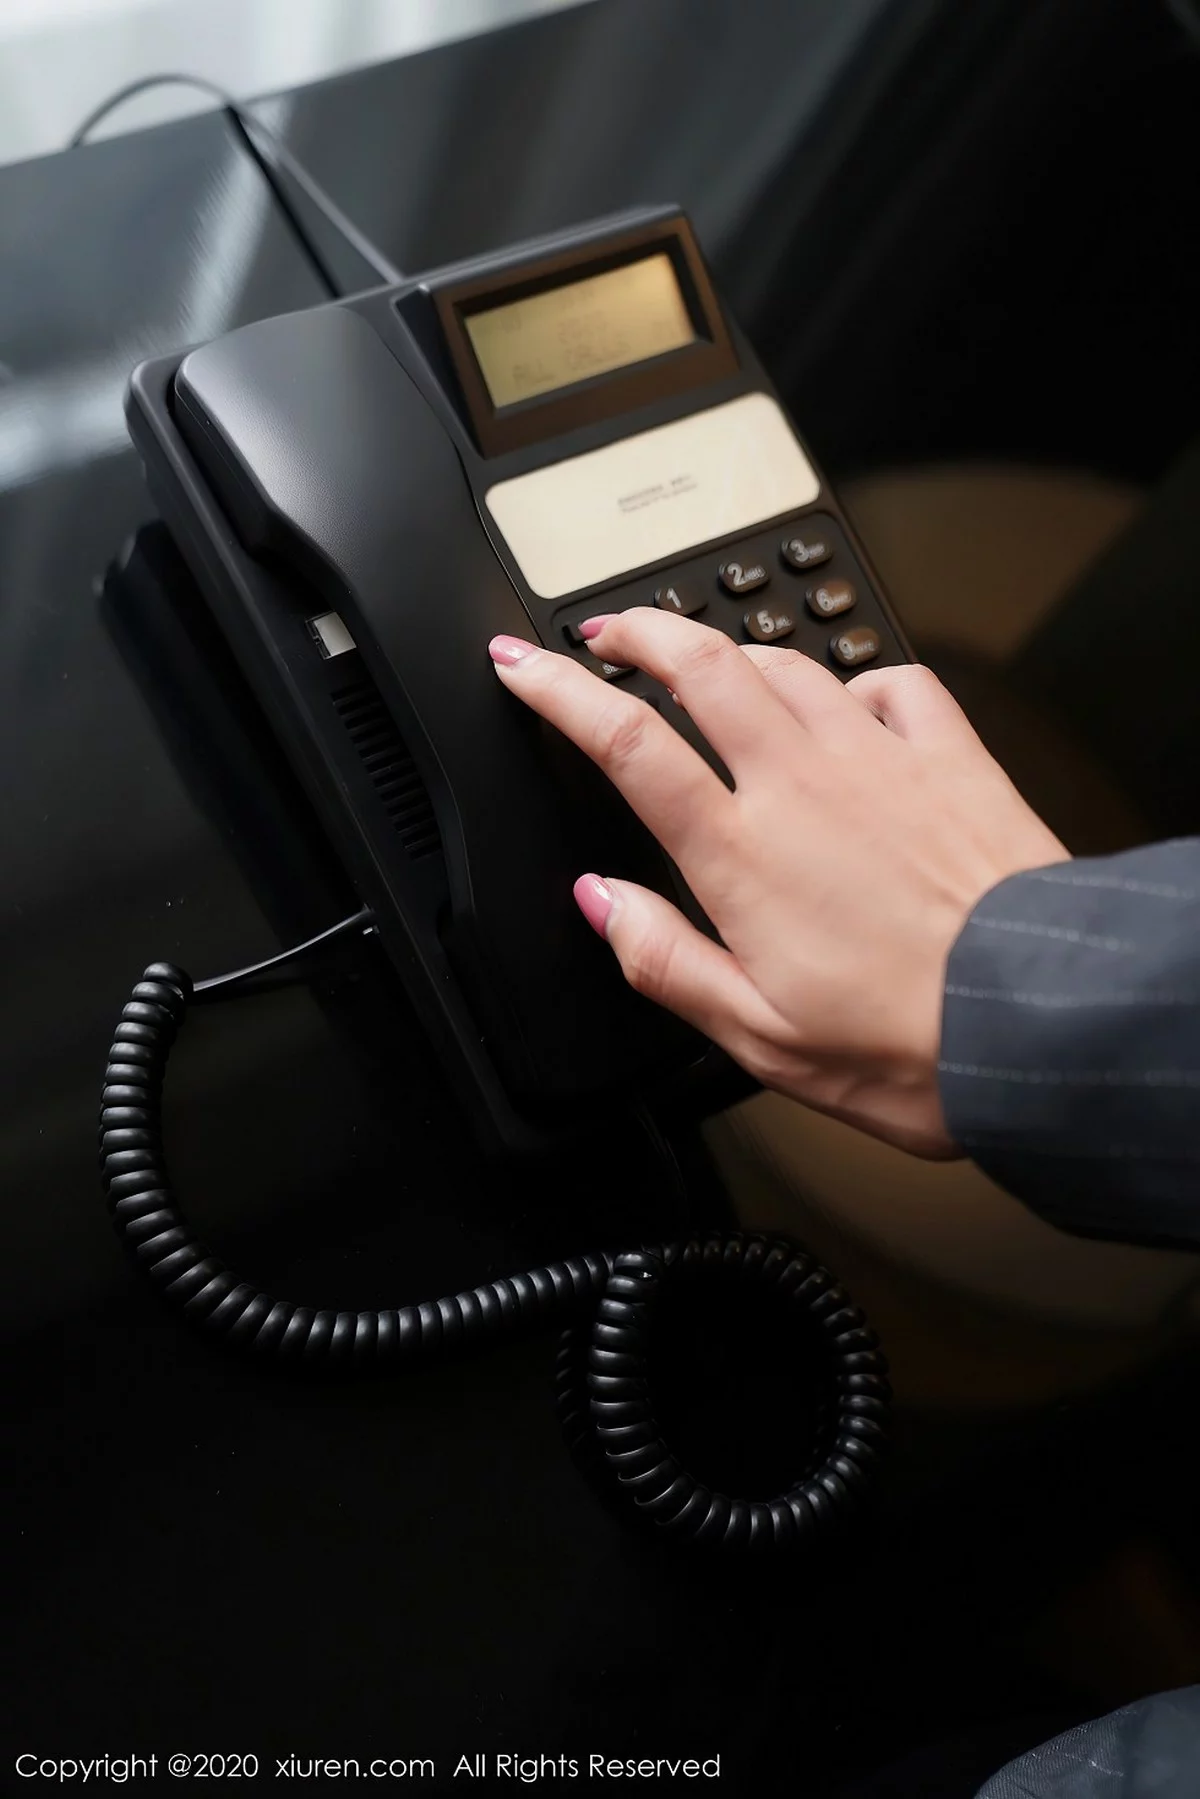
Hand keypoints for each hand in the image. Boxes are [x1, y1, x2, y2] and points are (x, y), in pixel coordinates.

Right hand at [488, 612, 1067, 1157]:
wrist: (1040, 1019)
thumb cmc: (909, 1043)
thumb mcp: (756, 1036)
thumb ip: (664, 959)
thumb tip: (598, 902)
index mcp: (741, 852)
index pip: (624, 742)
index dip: (558, 691)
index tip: (520, 666)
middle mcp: (802, 784)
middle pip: (698, 665)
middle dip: (638, 631)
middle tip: (605, 630)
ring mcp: (879, 758)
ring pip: (785, 662)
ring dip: (729, 647)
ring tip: (703, 657)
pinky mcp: (950, 756)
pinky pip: (892, 682)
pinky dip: (854, 679)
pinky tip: (849, 700)